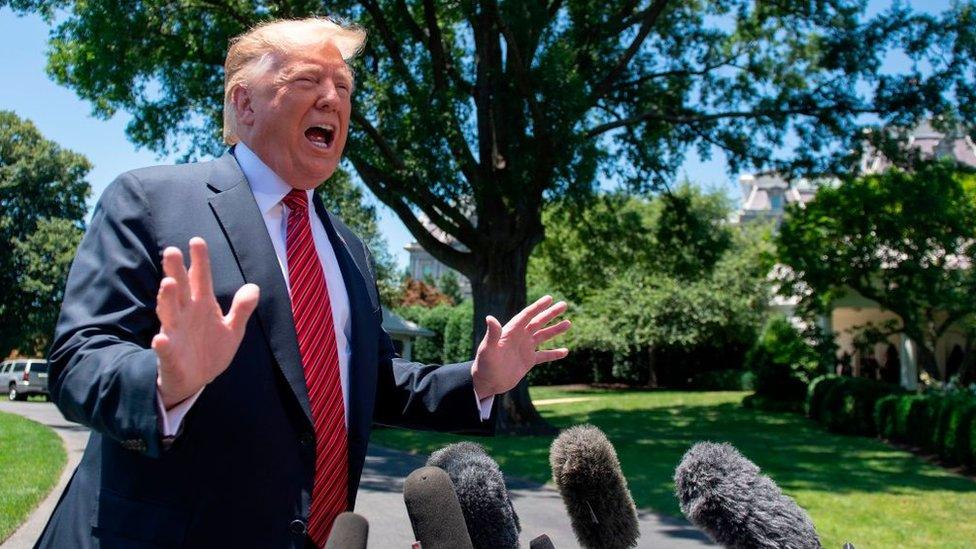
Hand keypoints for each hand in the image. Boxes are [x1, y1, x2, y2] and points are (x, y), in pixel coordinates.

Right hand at [152, 237, 259, 408]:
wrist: (196, 380)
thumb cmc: (211, 349)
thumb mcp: (232, 329)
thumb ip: (242, 309)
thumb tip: (254, 287)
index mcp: (202, 306)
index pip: (200, 279)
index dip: (199, 261)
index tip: (196, 241)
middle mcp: (185, 314)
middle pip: (180, 289)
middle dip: (175, 271)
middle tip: (172, 251)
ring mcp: (175, 333)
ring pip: (169, 313)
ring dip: (166, 299)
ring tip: (167, 284)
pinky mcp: (169, 355)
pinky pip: (164, 349)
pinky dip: (162, 344)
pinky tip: (160, 339)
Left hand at [470, 295, 570, 397]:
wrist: (487, 383)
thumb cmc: (484, 365)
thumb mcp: (487, 349)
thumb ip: (492, 334)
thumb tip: (490, 318)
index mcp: (511, 331)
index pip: (527, 316)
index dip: (538, 307)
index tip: (549, 298)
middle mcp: (519, 337)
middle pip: (538, 322)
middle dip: (550, 313)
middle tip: (564, 304)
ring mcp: (525, 348)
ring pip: (543, 336)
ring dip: (555, 330)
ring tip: (568, 323)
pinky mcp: (528, 361)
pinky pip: (544, 355)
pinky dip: (554, 354)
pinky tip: (565, 351)